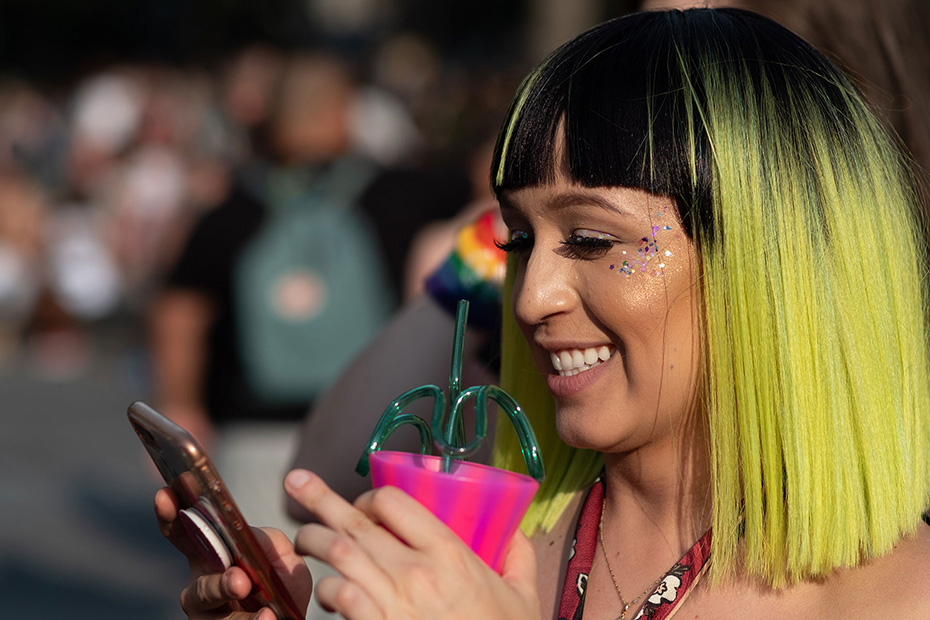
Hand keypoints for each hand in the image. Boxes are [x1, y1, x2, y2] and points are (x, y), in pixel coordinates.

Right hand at [155, 487, 311, 619]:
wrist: (291, 618)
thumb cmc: (281, 584)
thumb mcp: (282, 555)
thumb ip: (267, 539)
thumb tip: (248, 535)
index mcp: (211, 556)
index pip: (183, 534)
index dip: (170, 515)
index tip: (165, 494)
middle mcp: (201, 584)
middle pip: (198, 582)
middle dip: (215, 578)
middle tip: (238, 576)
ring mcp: (207, 615)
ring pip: (208, 603)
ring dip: (227, 594)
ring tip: (246, 587)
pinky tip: (268, 616)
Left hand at [284, 469, 541, 619]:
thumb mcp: (524, 596)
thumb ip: (519, 557)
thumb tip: (514, 531)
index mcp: (450, 554)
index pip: (395, 502)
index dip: (372, 497)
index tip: (364, 504)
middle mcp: (416, 572)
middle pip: (354, 523)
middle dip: (319, 500)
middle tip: (296, 483)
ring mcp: (392, 603)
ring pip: (337, 556)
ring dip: (313, 543)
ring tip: (302, 539)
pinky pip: (338, 597)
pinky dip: (326, 590)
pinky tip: (325, 591)